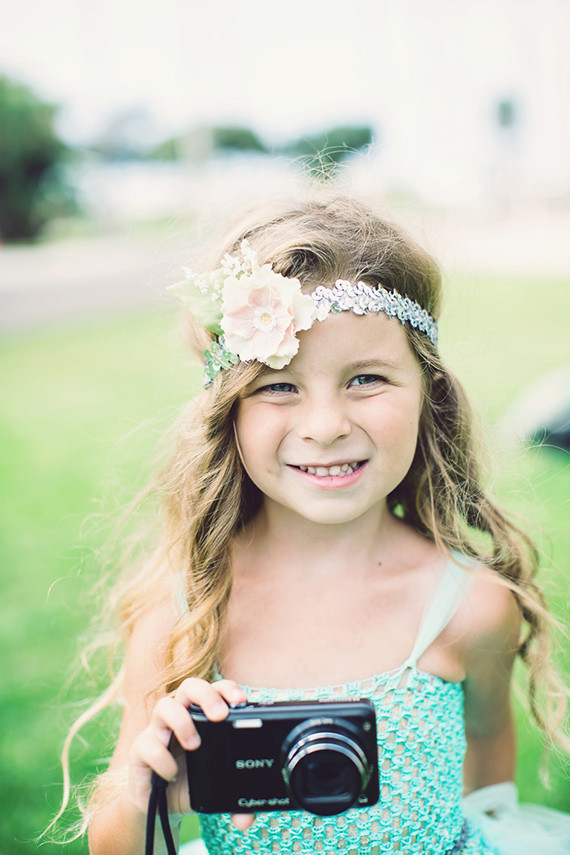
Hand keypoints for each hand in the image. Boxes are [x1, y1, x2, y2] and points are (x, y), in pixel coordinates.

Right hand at [128, 677, 254, 829]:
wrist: (157, 807)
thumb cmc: (190, 784)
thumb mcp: (214, 789)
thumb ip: (232, 802)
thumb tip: (246, 819)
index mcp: (201, 716)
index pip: (214, 689)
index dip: (226, 688)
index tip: (241, 701)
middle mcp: (179, 717)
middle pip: (189, 686)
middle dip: (206, 695)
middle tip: (220, 716)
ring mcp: (158, 731)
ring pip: (164, 705)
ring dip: (181, 721)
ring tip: (195, 745)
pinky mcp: (140, 750)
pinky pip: (147, 744)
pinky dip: (161, 758)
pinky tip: (172, 774)